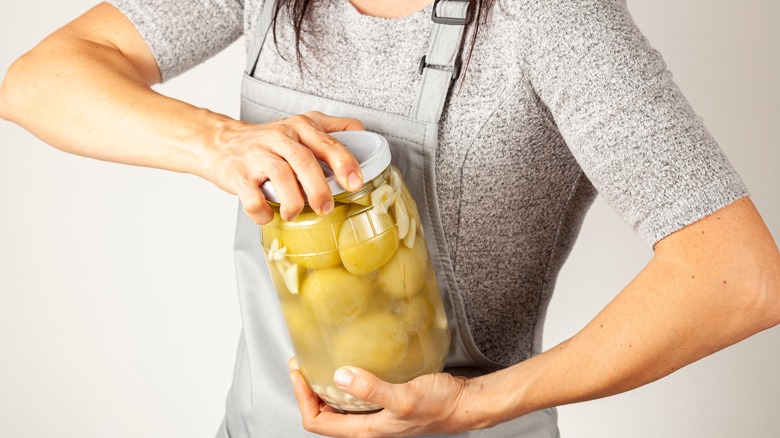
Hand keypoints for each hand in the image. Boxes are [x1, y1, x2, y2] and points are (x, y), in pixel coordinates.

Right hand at [206, 111, 364, 223]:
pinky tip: (269, 216)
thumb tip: (363, 134)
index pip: (326, 142)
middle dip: (319, 188)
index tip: (355, 183)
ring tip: (296, 213)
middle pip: (304, 161)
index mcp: (300, 127)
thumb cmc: (268, 141)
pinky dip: (262, 211)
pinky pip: (251, 196)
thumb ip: (332, 128)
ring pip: (279, 176)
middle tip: (325, 208)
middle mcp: (279, 137)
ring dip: (293, 201)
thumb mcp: (301, 126)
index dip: (344, 162)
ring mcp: (256, 155)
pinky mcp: (236, 174)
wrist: (221, 143)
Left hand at [288, 359, 479, 436]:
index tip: (298, 372)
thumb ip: (372, 389)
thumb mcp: (404, 397)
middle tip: (301, 365)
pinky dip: (345, 379)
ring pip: (338, 404)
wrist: (465, 403)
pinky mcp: (385, 401)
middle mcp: (368, 425)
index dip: (302, 398)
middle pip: (323, 414)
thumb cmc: (440, 406)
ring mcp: (376, 414)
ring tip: (317, 362)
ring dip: (324, 385)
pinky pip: (356, 394)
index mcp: (366, 430)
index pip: (318, 422)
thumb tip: (340, 376)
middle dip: (307, 391)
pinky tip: (349, 362)